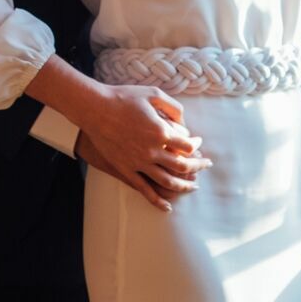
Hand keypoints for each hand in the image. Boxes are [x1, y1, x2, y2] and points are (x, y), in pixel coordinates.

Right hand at [76, 84, 212, 212]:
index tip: (197, 142)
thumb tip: (184, 122)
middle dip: (197, 167)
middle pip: (182, 166)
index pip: (188, 146)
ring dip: (183, 186)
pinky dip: (158, 200)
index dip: (196, 145)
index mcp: (160, 131)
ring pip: (167, 181)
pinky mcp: (125, 170)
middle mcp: (152, 150)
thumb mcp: (152, 94)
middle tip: (205, 165)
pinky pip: (144, 190)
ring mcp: (139, 163)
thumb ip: (173, 106)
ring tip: (193, 187)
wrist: (94, 108)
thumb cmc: (124, 98)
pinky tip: (168, 207)